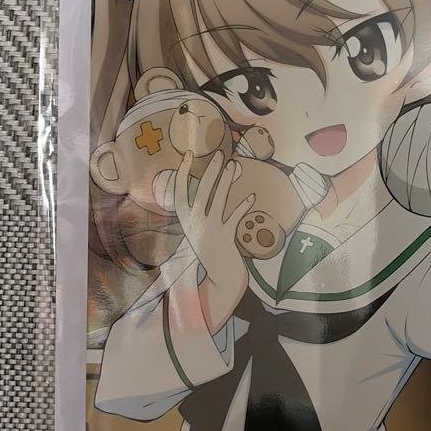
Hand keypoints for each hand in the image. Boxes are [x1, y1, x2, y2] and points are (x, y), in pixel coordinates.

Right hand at [175, 150, 255, 331]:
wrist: (221, 277)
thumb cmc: (212, 250)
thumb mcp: (199, 229)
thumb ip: (201, 211)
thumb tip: (212, 184)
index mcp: (185, 220)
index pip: (179, 192)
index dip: (182, 173)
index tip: (187, 155)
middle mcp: (194, 224)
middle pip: (201, 192)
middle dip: (210, 171)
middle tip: (219, 154)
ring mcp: (210, 230)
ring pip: (218, 201)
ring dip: (226, 182)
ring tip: (234, 165)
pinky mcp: (225, 237)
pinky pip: (234, 218)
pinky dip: (243, 207)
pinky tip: (251, 197)